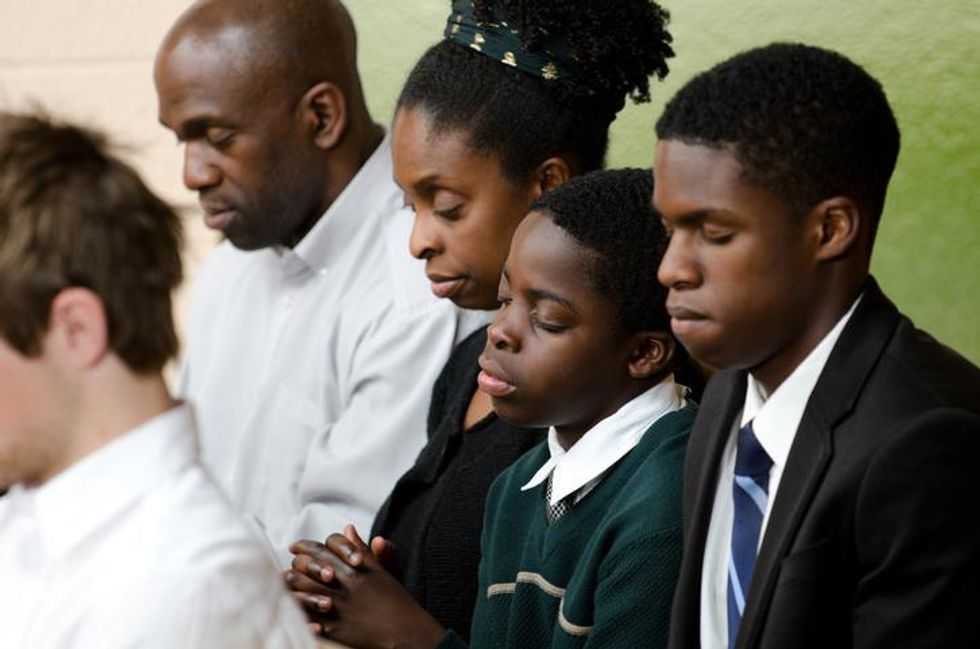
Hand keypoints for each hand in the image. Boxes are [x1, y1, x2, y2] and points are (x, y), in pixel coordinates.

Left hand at [286, 525, 445, 648]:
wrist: (404, 629)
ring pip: (303, 591)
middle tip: (289, 565)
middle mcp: (342, 582)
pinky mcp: (334, 627)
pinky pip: (309, 619)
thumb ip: (360, 548)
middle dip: (296, 565)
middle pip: (308, 566)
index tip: (295, 547)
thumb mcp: (379, 569)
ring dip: (292, 588)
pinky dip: (302, 617)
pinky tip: (298, 615)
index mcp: (353, 566)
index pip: (323, 546)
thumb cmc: (393, 598)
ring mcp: (337, 604)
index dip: (306, 545)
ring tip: (287, 588)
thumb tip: (347, 527)